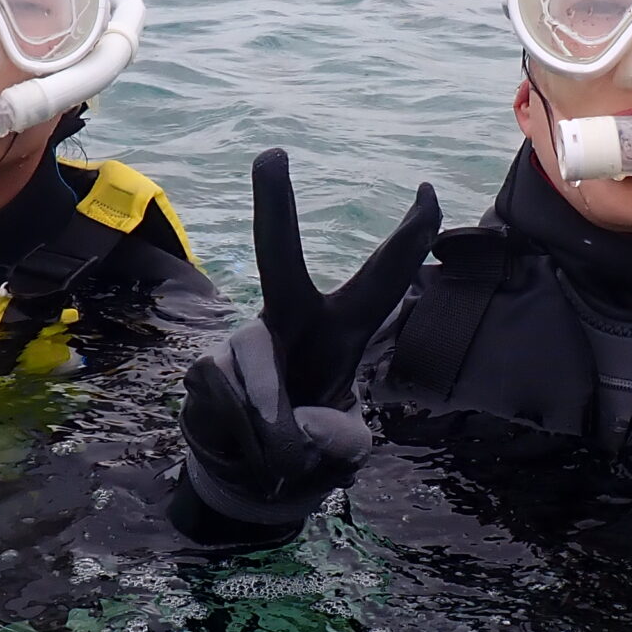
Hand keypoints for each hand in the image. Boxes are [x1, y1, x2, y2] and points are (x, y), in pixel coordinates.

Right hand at [179, 150, 438, 526]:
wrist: (253, 477)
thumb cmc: (311, 443)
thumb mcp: (341, 448)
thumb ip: (332, 437)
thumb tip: (283, 423)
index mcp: (341, 330)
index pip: (382, 278)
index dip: (408, 239)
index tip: (428, 189)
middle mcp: (289, 323)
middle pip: (279, 261)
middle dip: (276, 209)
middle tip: (270, 154)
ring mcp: (242, 344)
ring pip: (252, 371)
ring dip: (270, 421)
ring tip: (278, 455)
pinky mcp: (204, 370)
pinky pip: (224, 401)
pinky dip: (241, 436)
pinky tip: (244, 445)